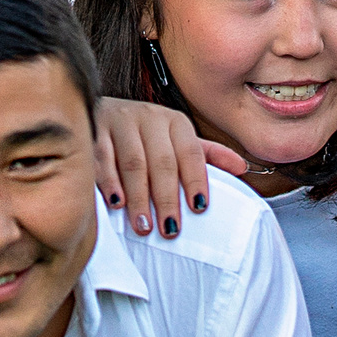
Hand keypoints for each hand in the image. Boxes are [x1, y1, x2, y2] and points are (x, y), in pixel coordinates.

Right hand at [94, 98, 247, 238]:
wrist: (100, 107)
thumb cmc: (144, 133)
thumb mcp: (177, 138)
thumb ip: (205, 155)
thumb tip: (242, 168)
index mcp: (175, 121)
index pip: (191, 152)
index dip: (196, 180)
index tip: (199, 208)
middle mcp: (149, 117)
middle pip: (162, 162)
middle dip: (166, 198)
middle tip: (170, 228)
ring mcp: (120, 122)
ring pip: (132, 163)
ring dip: (138, 197)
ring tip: (144, 225)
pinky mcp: (94, 128)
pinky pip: (102, 158)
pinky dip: (109, 182)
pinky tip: (116, 204)